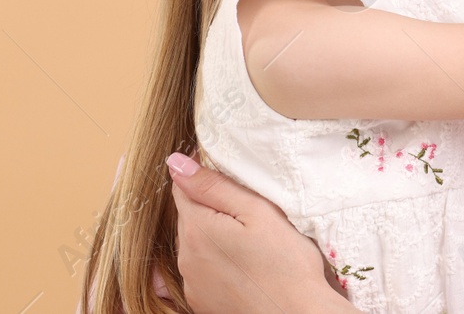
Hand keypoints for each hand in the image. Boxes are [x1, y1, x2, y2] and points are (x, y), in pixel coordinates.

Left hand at [168, 151, 346, 313]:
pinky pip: (200, 268)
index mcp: (197, 229)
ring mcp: (192, 283)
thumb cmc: (287, 263)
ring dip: (211, 232)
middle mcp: (186, 258)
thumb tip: (176, 163)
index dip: (202, 173)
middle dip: (208, 204)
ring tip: (246, 234)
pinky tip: (242, 260)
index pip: (181, 187)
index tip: (229, 172)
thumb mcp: (257, 212)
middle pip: (187, 215)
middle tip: (246, 204)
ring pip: (193, 242)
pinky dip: (214, 259)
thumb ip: (214, 186)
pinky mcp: (201, 301)